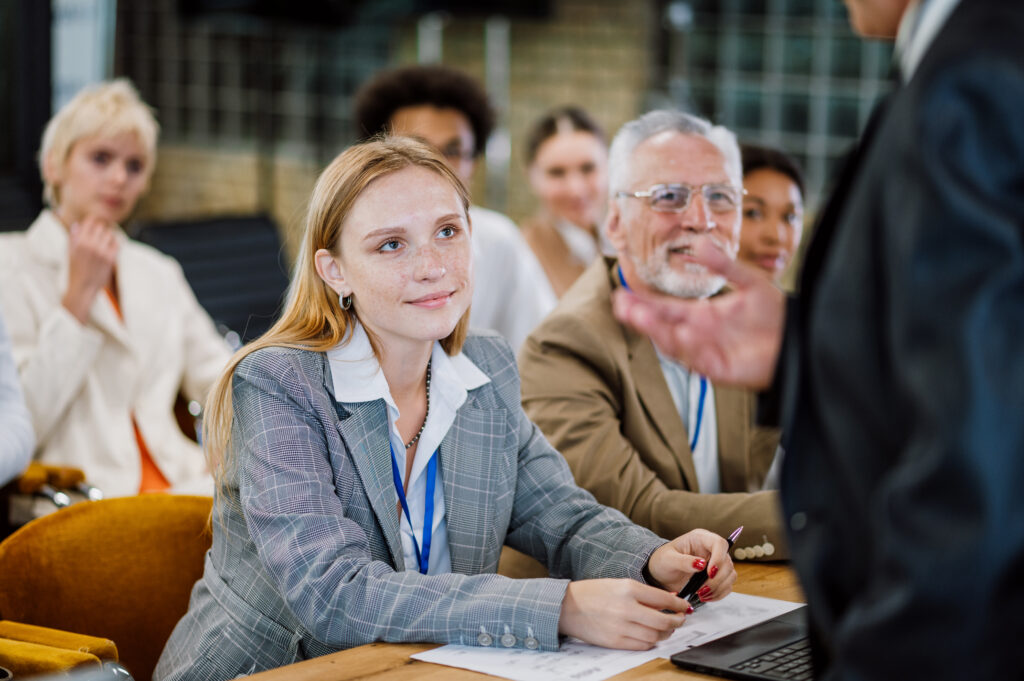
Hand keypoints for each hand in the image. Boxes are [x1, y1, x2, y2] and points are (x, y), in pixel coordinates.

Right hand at [62, 217, 118, 323]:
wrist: (83, 287)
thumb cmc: (75, 270)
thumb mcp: (70, 253)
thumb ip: (73, 238)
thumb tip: (77, 224)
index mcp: (79, 241)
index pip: (90, 221)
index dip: (93, 221)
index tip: (95, 224)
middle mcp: (91, 244)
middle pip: (102, 226)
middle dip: (101, 229)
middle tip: (100, 235)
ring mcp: (102, 251)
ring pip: (111, 234)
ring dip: (109, 236)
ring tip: (104, 242)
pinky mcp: (111, 258)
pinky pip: (117, 244)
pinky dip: (115, 244)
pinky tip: (110, 248)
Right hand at [558, 578, 691, 649]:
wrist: (567, 606)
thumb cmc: (592, 593)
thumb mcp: (619, 584)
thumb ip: (643, 592)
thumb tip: (669, 598)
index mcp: (628, 588)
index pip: (664, 599)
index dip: (679, 604)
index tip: (685, 607)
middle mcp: (626, 608)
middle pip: (664, 620)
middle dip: (677, 621)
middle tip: (680, 619)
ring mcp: (621, 627)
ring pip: (655, 636)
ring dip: (665, 633)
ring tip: (666, 628)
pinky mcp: (615, 641)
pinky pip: (642, 645)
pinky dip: (651, 641)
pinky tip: (651, 635)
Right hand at [612, 235, 785, 389]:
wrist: (800, 340)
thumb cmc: (778, 314)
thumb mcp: (751, 281)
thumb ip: (724, 265)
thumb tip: (698, 244)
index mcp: (702, 315)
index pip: (666, 308)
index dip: (645, 303)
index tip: (623, 293)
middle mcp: (699, 334)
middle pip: (662, 326)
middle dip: (641, 317)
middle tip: (622, 306)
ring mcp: (707, 352)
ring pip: (673, 344)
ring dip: (656, 331)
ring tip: (639, 316)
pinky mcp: (719, 369)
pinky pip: (697, 359)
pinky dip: (687, 347)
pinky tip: (679, 332)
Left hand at [646, 529, 736, 602]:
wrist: (661, 574)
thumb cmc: (663, 561)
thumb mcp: (668, 560)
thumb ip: (683, 561)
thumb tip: (701, 565)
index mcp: (700, 538)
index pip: (719, 543)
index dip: (719, 558)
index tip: (709, 573)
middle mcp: (711, 549)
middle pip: (727, 562)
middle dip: (717, 579)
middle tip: (701, 590)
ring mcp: (716, 563)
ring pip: (730, 575)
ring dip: (719, 588)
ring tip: (701, 595)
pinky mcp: (717, 577)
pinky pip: (727, 586)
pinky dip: (719, 594)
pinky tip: (705, 597)